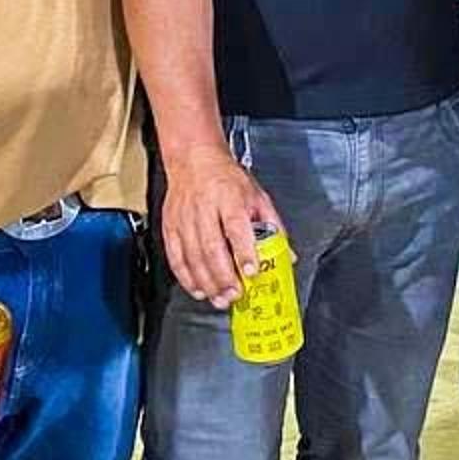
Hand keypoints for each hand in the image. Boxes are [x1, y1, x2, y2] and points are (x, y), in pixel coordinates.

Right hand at [161, 146, 281, 308]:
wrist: (194, 161)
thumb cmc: (227, 179)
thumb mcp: (257, 196)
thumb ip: (273, 226)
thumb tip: (287, 255)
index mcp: (230, 198)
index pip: (236, 227)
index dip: (244, 252)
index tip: (252, 271)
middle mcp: (205, 208)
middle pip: (212, 246)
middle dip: (224, 276)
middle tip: (235, 294)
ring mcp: (185, 218)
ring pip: (193, 256)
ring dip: (207, 282)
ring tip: (220, 298)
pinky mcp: (170, 226)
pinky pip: (176, 257)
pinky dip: (186, 277)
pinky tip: (198, 289)